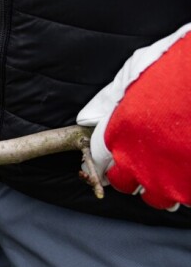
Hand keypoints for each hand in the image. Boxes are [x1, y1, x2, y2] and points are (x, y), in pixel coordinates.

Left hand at [77, 23, 190, 209]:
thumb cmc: (177, 67)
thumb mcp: (135, 72)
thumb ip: (107, 99)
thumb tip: (86, 117)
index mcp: (118, 136)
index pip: (99, 158)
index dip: (106, 155)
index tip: (112, 155)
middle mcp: (139, 165)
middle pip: (124, 183)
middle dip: (130, 173)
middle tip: (144, 159)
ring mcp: (172, 181)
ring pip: (158, 199)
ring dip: (161, 186)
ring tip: (170, 167)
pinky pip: (188, 198)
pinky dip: (188, 187)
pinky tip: (189, 168)